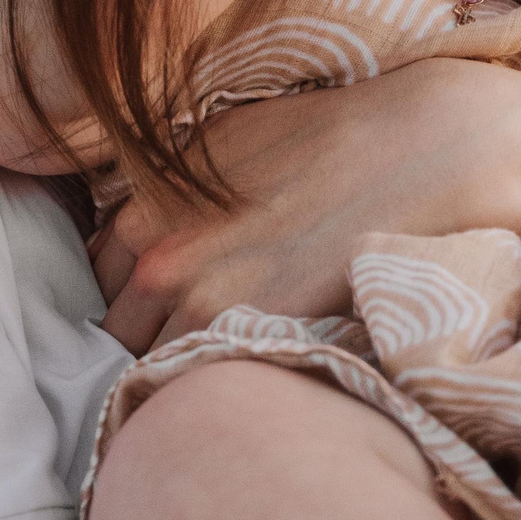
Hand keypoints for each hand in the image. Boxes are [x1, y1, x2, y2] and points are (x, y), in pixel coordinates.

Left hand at [91, 61, 520, 350]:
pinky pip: (208, 378)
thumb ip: (166, 194)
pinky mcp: (256, 335)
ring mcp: (204, 301)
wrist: (421, 154)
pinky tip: (258, 358)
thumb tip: (136, 236)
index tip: (168, 294)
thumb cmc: (332, 141)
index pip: (99, 278)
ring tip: (234, 346)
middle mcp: (160, 256)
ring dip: (187, 360)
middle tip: (205, 325)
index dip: (133, 288)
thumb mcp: (223, 142)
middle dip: (153, 329)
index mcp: (144, 201)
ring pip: (159, 363)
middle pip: (120, 330)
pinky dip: (224, 375)